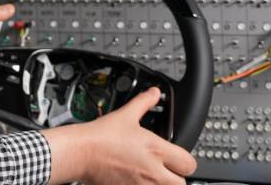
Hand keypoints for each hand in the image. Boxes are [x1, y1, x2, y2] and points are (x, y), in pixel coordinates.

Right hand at [42, 88, 195, 184]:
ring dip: (162, 184)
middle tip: (167, 171)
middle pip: (182, 183)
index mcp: (156, 150)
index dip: (185, 161)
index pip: (189, 164)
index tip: (178, 159)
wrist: (80, 153)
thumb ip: (144, 103)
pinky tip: (136, 181)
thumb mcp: (126, 115)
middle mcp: (153, 172)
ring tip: (151, 177)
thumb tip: (154, 94)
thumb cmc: (101, 137)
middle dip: (176, 177)